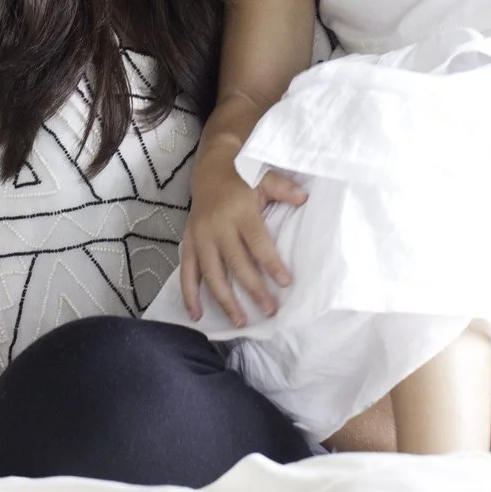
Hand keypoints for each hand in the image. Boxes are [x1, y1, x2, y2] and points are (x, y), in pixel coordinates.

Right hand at [180, 165, 307, 328]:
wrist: (210, 169)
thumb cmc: (242, 177)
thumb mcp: (264, 176)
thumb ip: (283, 188)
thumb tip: (303, 198)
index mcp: (239, 211)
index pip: (258, 242)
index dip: (271, 263)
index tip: (285, 283)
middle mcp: (218, 227)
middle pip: (236, 264)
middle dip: (253, 290)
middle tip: (270, 311)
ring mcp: (201, 237)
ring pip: (211, 274)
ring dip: (224, 300)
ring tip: (239, 322)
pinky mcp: (188, 243)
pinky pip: (186, 272)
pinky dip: (189, 295)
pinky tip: (197, 315)